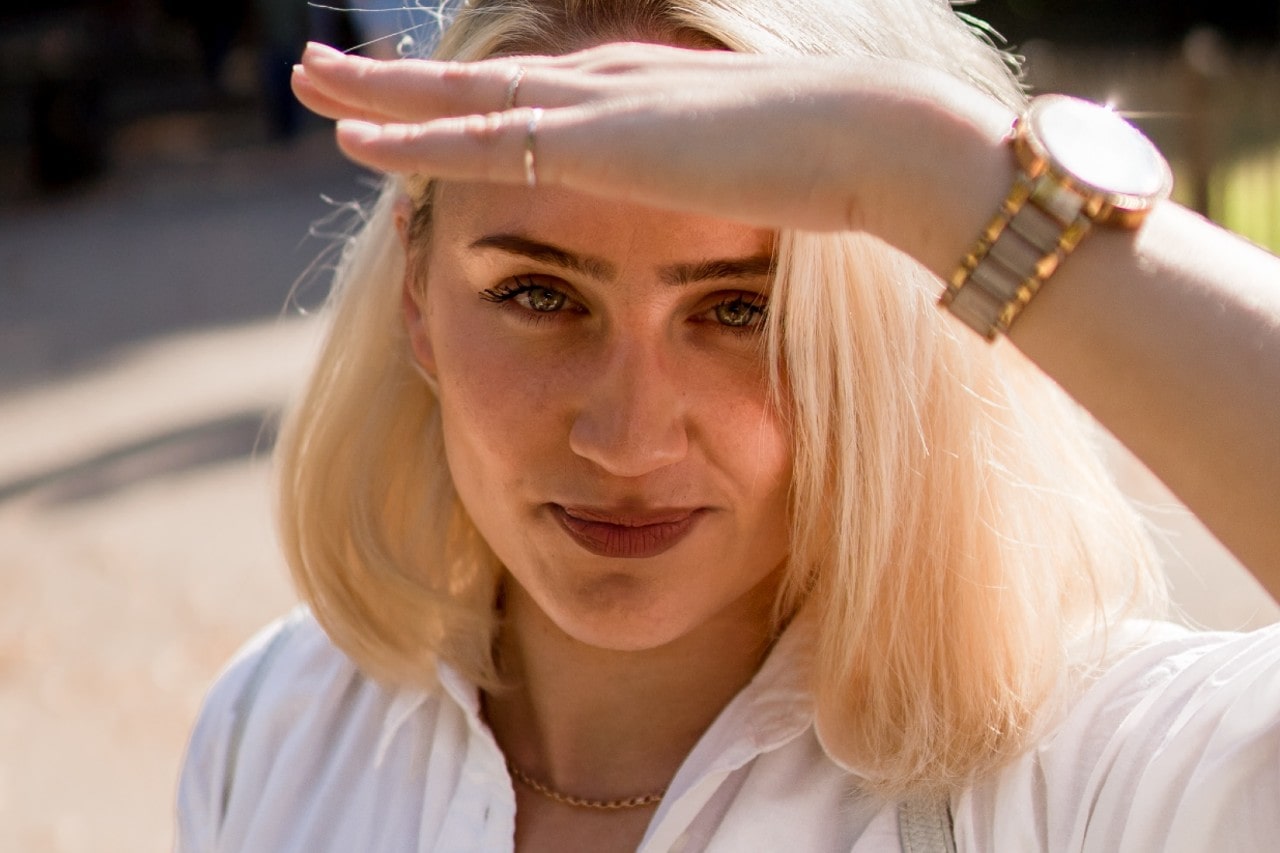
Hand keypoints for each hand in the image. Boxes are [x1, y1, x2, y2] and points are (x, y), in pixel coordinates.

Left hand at [291, 40, 1012, 253]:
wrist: (873, 139)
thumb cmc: (841, 163)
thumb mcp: (767, 172)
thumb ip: (729, 184)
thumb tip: (736, 204)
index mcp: (642, 94)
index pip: (538, 89)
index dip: (471, 94)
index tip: (424, 96)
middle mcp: (606, 85)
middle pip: (478, 77)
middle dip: (397, 78)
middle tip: (325, 67)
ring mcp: (595, 107)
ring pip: (458, 97)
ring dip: (377, 94)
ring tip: (306, 82)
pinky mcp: (592, 141)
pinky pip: (478, 142)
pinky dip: (410, 140)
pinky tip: (350, 139)